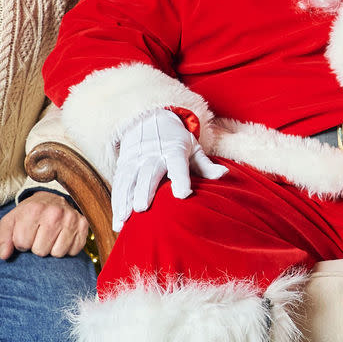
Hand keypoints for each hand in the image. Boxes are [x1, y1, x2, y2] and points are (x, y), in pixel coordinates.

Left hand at [0, 191, 90, 259]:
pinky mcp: (83, 225)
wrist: (52, 198)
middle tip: (39, 235)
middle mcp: (54, 213)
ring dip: (52, 249)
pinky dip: (66, 248)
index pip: (22, 244)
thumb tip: (4, 256)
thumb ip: (3, 239)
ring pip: (57, 253)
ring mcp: (71, 218)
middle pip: (40, 251)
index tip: (25, 234)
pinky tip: (62, 237)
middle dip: (37, 247)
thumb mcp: (11, 221)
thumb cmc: (29, 213)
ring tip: (50, 236)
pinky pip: (73, 251)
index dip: (21, 243)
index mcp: (33, 210)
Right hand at [111, 107, 226, 230]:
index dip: (181, 179)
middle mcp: (153, 155)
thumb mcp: (193, 148)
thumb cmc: (176, 140)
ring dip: (125, 200)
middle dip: (144, 190)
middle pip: (149, 173)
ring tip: (124, 220)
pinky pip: (119, 185)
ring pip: (129, 181)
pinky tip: (118, 222)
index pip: (178, 164)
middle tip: (142, 209)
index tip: (183, 194)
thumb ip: (206, 165)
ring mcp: (136, 160)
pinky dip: (117, 203)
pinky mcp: (123, 166)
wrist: (148, 119)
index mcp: (174, 150)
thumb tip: (225, 174)